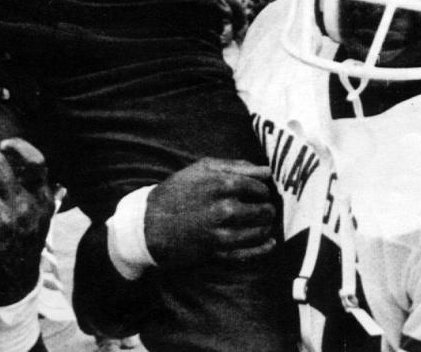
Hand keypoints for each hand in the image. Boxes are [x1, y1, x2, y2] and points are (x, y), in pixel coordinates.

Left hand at [0, 137, 56, 304]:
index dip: (18, 146)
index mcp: (42, 200)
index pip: (35, 162)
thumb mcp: (44, 215)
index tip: (3, 143)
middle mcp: (24, 208)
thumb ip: (42, 190)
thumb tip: (31, 162)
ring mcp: (1, 222)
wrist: (17, 282)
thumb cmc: (28, 239)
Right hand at [144, 158, 277, 268]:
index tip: (260, 192)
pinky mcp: (217, 252)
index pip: (259, 187)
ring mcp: (222, 233)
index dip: (263, 190)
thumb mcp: (203, 168)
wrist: (151, 222)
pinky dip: (262, 249)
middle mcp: (225, 209)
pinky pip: (248, 253)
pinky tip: (269, 243)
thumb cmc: (179, 190)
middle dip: (267, 208)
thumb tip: (266, 171)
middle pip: (263, 210)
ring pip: (259, 232)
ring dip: (265, 227)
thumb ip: (236, 166)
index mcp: (222, 184)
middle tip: (264, 208)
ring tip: (263, 223)